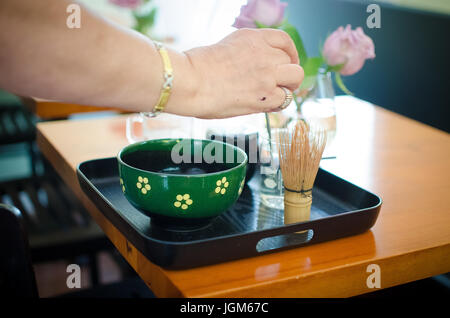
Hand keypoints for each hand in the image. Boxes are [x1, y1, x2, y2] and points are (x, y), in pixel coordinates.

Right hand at [166, 28, 303, 118]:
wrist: (190, 81)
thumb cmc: (197, 68)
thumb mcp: (226, 47)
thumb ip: (246, 54)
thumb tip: (254, 69)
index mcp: (253, 37)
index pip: (284, 40)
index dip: (290, 53)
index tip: (288, 61)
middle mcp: (264, 52)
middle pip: (291, 61)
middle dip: (288, 73)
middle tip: (281, 83)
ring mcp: (267, 73)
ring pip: (295, 78)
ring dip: (287, 87)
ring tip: (275, 95)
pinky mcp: (265, 95)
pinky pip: (284, 99)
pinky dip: (277, 103)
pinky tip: (265, 105)